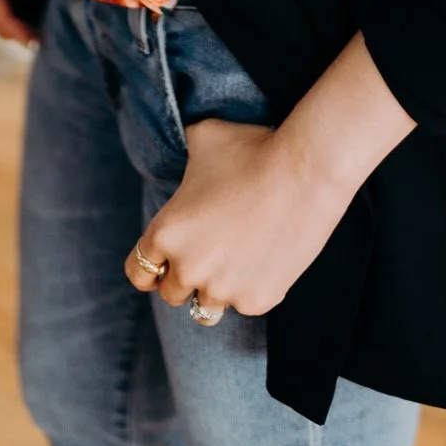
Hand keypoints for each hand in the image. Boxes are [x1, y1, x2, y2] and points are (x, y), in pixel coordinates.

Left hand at [123, 117, 353, 321]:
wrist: (306, 170)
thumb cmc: (253, 148)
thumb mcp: (204, 137)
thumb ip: (183, 153)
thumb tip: (181, 142)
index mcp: (167, 233)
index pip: (138, 272)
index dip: (150, 266)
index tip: (162, 264)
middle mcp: (189, 268)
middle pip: (171, 294)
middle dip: (185, 277)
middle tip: (208, 254)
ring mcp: (223, 289)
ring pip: (206, 308)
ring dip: (215, 289)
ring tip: (233, 262)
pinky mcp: (257, 300)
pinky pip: (244, 303)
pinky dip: (250, 287)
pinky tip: (264, 257)